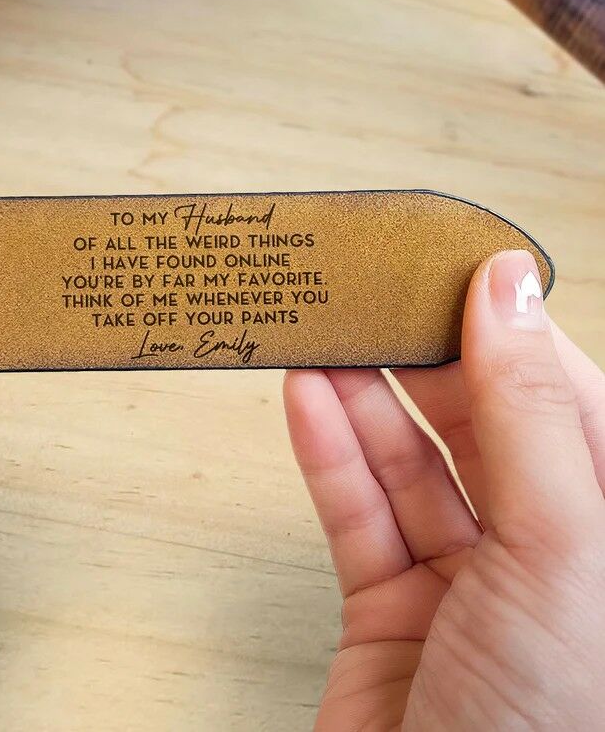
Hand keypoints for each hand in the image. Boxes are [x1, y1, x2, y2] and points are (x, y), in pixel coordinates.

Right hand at [284, 250, 604, 729]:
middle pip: (483, 424)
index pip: (571, 400)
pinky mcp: (391, 609)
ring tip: (321, 333)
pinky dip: (329, 453)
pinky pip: (359, 513)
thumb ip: (533, 418)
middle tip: (372, 295)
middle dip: (423, 357)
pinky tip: (306, 398)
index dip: (512, 330)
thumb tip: (508, 294)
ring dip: (363, 397)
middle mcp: (552, 554)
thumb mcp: (563, 555)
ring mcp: (467, 583)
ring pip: (411, 465)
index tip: (455, 268)